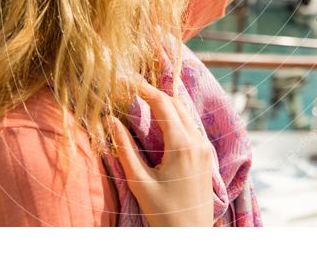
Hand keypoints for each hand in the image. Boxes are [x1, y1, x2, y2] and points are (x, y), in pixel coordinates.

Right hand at [106, 78, 213, 226]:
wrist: (190, 236)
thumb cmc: (163, 213)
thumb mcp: (140, 182)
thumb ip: (125, 149)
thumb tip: (111, 119)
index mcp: (183, 145)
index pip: (163, 104)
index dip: (143, 88)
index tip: (124, 80)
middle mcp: (198, 141)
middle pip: (175, 103)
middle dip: (153, 92)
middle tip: (130, 87)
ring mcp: (205, 148)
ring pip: (184, 113)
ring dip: (164, 103)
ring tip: (140, 99)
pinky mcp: (205, 155)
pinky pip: (190, 126)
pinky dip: (173, 116)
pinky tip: (158, 120)